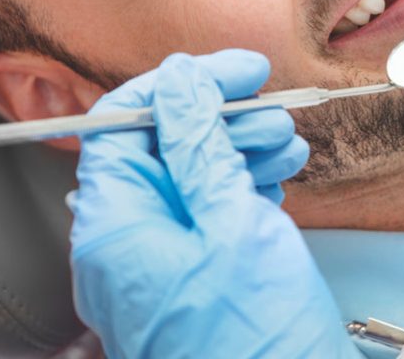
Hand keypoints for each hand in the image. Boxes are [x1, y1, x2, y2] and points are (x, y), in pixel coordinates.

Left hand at [69, 51, 361, 358]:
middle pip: (166, 146)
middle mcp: (132, 240)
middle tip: (272, 108)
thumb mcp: (230, 219)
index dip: (180, 86)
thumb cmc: (254, 338)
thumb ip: (198, 143)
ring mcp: (167, 255)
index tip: (234, 71)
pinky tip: (280, 172)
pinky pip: (214, 204)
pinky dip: (248, 180)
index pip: (124, 124)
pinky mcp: (200, 266)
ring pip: (197, 172)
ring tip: (287, 140)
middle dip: (223, 118)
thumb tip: (179, 82)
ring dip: (244, 146)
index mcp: (116, 226)